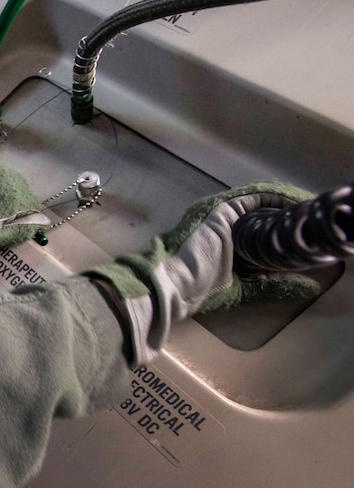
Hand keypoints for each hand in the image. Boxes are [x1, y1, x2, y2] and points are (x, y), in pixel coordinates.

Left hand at [0, 153, 47, 270]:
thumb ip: (19, 230)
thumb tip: (38, 225)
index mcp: (12, 193)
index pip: (32, 202)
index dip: (28, 215)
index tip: (21, 226)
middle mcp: (1, 173)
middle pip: (18, 186)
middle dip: (15, 201)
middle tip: (2, 219)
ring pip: (0, 177)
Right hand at [87, 181, 320, 363]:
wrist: (173, 284)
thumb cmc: (200, 289)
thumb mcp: (245, 288)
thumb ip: (273, 285)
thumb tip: (310, 286)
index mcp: (229, 242)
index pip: (262, 230)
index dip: (284, 229)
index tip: (308, 234)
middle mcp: (227, 225)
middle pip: (265, 213)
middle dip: (290, 214)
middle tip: (314, 220)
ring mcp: (224, 215)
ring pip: (264, 202)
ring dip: (288, 203)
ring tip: (310, 208)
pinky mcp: (224, 209)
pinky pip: (257, 197)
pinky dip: (278, 197)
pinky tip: (297, 202)